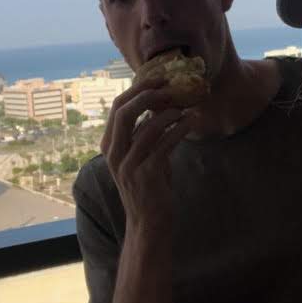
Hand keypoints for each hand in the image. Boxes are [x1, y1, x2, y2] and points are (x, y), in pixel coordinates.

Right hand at [100, 77, 194, 235]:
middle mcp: (114, 154)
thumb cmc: (150, 186)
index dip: (137, 89)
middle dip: (148, 94)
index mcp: (110, 146)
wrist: (150, 223)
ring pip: (147, 126)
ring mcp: (128, 165)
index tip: (158, 79)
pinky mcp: (146, 175)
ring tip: (187, 107)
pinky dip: (180, 128)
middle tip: (171, 87)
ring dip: (170, 112)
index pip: (117, 107)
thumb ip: (145, 133)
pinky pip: (164, 143)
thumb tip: (160, 103)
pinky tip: (191, 122)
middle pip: (124, 111)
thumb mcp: (142, 156)